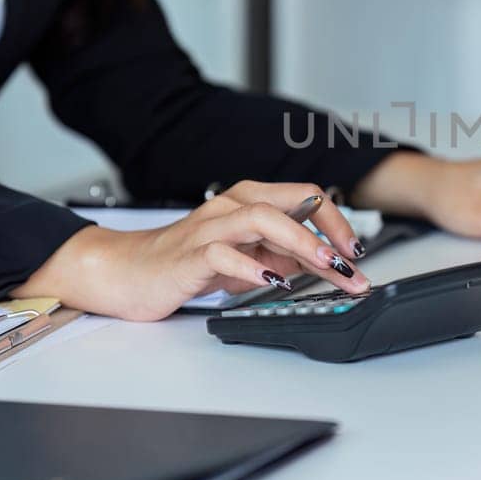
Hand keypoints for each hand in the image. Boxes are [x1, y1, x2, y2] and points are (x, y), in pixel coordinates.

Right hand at [16, 181, 369, 320]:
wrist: (125, 273)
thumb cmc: (182, 264)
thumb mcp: (243, 259)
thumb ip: (278, 256)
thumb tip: (321, 263)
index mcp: (248, 202)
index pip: (305, 197)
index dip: (337, 222)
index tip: (355, 252)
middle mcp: (231, 206)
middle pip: (291, 203)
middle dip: (329, 233)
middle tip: (352, 264)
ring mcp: (210, 228)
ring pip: (263, 220)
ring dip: (300, 242)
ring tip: (324, 265)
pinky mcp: (189, 255)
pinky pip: (223, 254)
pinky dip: (251, 267)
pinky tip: (270, 282)